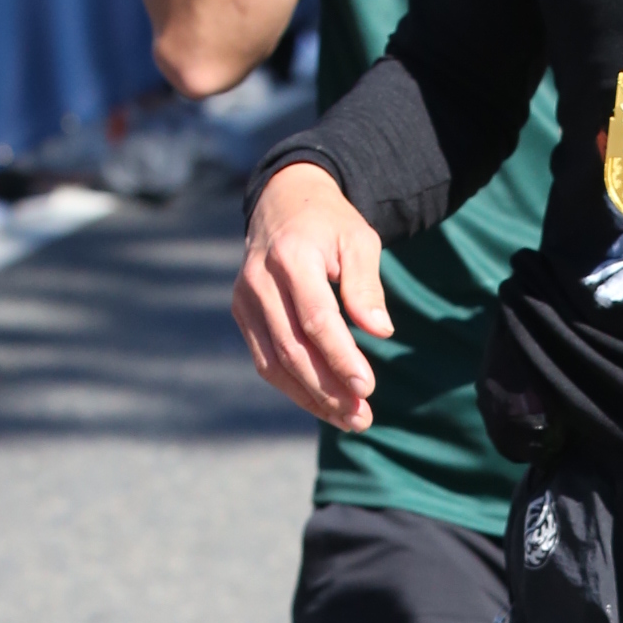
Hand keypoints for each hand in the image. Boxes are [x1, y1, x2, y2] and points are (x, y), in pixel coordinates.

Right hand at [233, 160, 392, 426]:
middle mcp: (259, 280)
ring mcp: (244, 299)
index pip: (316, 319)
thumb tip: (381, 331)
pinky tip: (324, 405)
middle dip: (328, 388)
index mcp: (291, 256)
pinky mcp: (241, 314)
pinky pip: (265, 361)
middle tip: (362, 416)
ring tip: (349, 419)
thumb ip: (367, 285)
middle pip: (292, 348)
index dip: (341, 357)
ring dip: (311, 398)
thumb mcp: (359, 240)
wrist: (284, 202)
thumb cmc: (330, 224)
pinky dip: (294, 388)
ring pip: (274, 363)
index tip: (368, 388)